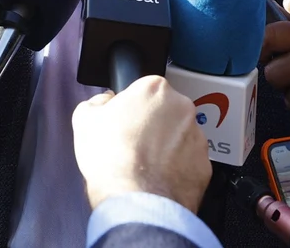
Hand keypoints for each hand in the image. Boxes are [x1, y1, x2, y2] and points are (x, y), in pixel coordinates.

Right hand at [72, 77, 212, 212]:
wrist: (134, 199)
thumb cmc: (112, 158)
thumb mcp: (85, 119)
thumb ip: (98, 102)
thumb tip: (105, 102)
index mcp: (154, 89)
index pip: (144, 89)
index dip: (131, 107)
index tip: (125, 122)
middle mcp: (182, 108)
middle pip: (166, 111)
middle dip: (153, 125)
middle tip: (133, 145)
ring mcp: (197, 137)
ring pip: (180, 137)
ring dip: (166, 147)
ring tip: (144, 166)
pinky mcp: (204, 165)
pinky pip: (189, 163)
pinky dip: (177, 170)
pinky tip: (157, 179)